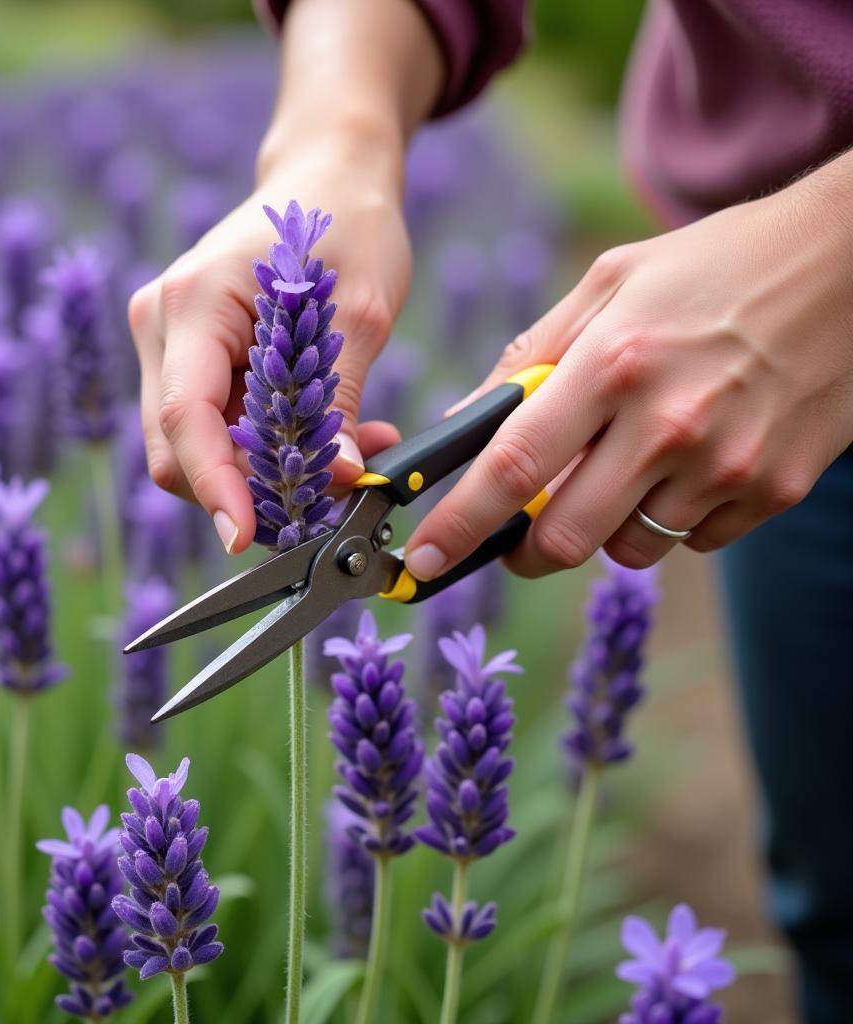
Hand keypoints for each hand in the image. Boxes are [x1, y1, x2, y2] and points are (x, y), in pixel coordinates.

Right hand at [128, 0, 440, 553]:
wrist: (329, 178)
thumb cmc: (347, 225)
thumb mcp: (360, 313)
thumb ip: (340, 399)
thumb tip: (340, 480)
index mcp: (194, 303)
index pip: (187, 418)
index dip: (215, 487)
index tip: (246, 538)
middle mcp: (163, 326)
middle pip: (177, 448)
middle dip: (243, 492)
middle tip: (325, 503)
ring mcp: (169, 344)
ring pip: (194, 448)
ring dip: (262, 475)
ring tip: (346, 459)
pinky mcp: (191, 359)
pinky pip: (215, 428)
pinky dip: (263, 452)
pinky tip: (326, 440)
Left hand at [403, 154, 852, 579]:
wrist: (852, 262)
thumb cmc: (716, 267)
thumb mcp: (611, 283)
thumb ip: (531, 356)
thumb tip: (466, 422)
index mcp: (614, 363)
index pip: (512, 467)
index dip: (459, 524)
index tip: (424, 559)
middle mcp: (669, 424)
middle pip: (563, 537)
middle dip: (524, 549)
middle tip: (519, 533)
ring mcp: (728, 465)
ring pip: (627, 550)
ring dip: (604, 528)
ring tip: (624, 469)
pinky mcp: (774, 491)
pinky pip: (692, 542)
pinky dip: (670, 519)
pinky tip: (687, 464)